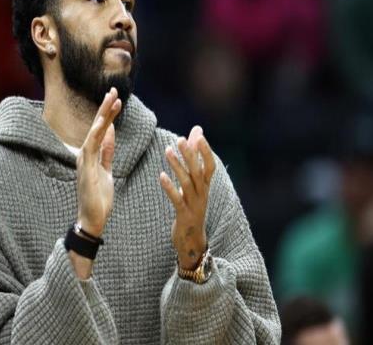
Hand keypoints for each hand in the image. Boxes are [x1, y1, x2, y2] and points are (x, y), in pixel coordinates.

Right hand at [76, 87, 121, 237]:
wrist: (93, 219)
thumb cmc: (98, 197)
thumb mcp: (106, 170)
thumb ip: (107, 151)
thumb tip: (110, 133)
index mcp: (91, 154)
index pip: (101, 129)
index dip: (109, 114)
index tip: (117, 99)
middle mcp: (85, 154)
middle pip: (97, 126)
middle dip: (105, 108)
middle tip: (114, 90)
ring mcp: (84, 160)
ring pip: (94, 132)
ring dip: (102, 115)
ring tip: (111, 99)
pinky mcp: (86, 168)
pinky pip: (91, 148)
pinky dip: (96, 134)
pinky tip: (102, 122)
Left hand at [160, 126, 214, 269]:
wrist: (192, 241)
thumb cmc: (192, 207)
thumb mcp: (195, 185)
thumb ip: (195, 158)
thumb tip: (197, 131)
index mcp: (205, 187)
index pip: (210, 166)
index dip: (206, 151)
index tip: (198, 134)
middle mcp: (202, 194)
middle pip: (198, 172)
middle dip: (190, 155)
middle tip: (179, 139)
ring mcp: (194, 206)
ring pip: (188, 184)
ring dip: (178, 167)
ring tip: (167, 151)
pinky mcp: (184, 216)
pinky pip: (178, 200)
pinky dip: (170, 188)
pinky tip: (161, 175)